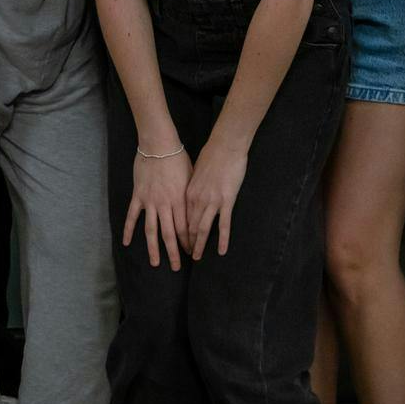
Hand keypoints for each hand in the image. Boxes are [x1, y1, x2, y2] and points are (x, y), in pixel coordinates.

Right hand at [124, 146, 190, 269]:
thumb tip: (196, 212)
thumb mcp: (190, 177)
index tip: (191, 253)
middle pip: (169, 234)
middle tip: (177, 267)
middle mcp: (165, 204)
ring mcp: (150, 201)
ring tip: (155, 263)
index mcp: (180, 200)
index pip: (185, 228)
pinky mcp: (138, 196)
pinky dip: (129, 230)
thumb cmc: (178, 158)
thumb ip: (190, 196)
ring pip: (151, 230)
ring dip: (154, 248)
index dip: (188, 242)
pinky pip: (132, 216)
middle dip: (174, 252)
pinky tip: (126, 243)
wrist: (158, 144)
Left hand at [185, 133, 247, 258]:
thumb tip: (187, 195)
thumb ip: (190, 187)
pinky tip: (221, 251)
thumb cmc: (211, 155)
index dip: (178, 234)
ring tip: (196, 258)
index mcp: (187, 193)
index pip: (180, 219)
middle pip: (188, 227)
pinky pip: (223, 224)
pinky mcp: (226, 200)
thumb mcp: (194, 172)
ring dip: (199, 245)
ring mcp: (212, 201)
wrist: (225, 145)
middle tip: (184, 257)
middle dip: (185, 244)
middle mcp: (197, 199)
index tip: (177, 244)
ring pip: (202, 229)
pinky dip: (222, 239)